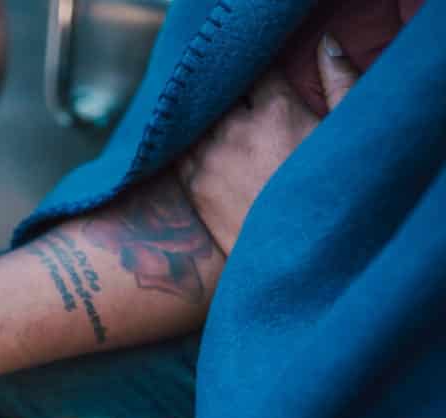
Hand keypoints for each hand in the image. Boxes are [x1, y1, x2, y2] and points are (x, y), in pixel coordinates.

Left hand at [176, 34, 358, 252]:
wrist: (298, 261)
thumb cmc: (332, 202)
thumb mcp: (346, 137)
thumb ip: (341, 83)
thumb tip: (326, 45)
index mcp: (276, 111)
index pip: (258, 74)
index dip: (263, 83)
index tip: (268, 96)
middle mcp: (236, 129)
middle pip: (225, 96)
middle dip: (236, 104)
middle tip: (250, 125)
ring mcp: (209, 157)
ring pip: (201, 121)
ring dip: (211, 125)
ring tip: (230, 143)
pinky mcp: (193, 185)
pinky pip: (181, 150)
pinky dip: (190, 146)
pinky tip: (207, 156)